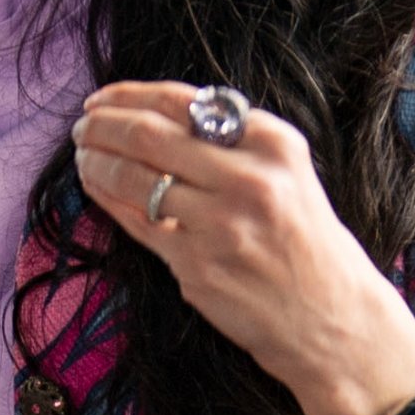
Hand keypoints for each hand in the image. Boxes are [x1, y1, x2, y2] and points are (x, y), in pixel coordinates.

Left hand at [68, 82, 414, 414]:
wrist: (332, 319)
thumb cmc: (304, 242)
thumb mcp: (288, 174)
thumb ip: (232, 141)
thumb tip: (155, 113)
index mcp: (274, 143)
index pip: (184, 101)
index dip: (130, 95)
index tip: (102, 99)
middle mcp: (249, 178)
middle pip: (151, 136)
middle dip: (104, 125)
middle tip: (82, 126)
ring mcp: (220, 224)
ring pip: (136, 178)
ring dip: (96, 160)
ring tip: (83, 153)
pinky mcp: (197, 266)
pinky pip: (136, 222)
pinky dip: (106, 198)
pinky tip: (94, 186)